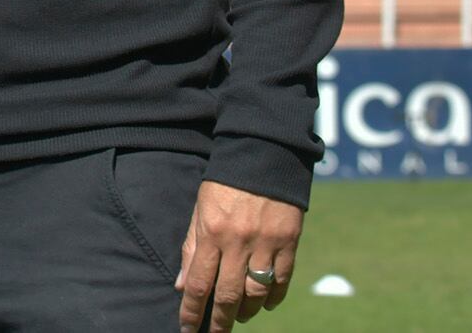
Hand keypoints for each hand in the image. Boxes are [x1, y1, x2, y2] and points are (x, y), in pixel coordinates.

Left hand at [175, 180, 302, 332]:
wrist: (262, 156)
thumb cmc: (224, 184)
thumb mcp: (199, 211)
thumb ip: (192, 248)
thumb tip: (182, 285)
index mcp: (211, 232)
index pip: (199, 283)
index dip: (191, 311)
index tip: (187, 330)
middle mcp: (238, 241)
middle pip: (228, 294)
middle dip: (220, 321)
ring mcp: (266, 243)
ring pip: (257, 293)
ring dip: (247, 311)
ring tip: (238, 316)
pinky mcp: (289, 242)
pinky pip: (282, 280)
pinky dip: (274, 297)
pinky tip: (266, 304)